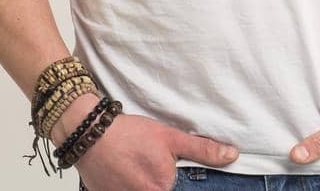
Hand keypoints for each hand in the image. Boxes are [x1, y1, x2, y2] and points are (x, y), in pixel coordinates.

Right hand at [72, 111, 239, 190]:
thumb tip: (231, 155)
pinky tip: (126, 174)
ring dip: (144, 184)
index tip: (164, 173)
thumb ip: (201, 150)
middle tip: (146, 166)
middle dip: (160, 183)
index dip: (177, 184)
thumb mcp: (170, 137)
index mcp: (161, 190)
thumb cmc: (128, 134)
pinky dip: (128, 186)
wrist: (89, 134)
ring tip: (136, 169)